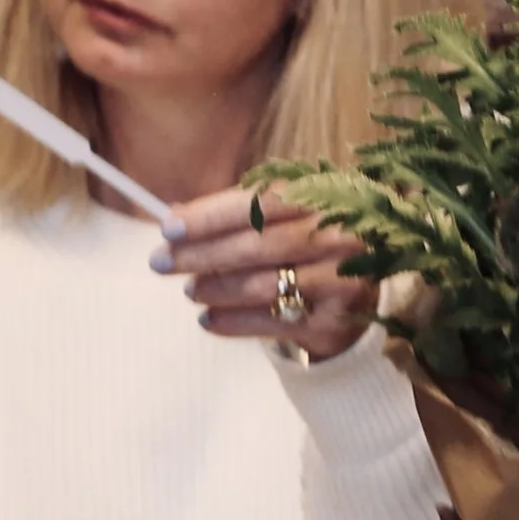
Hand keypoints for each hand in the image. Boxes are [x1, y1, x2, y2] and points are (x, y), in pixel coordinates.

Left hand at [155, 183, 376, 362]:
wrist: (356, 296)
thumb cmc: (308, 247)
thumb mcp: (280, 220)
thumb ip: (235, 216)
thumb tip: (175, 217)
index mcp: (323, 197)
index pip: (261, 201)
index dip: (213, 214)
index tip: (169, 228)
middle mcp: (338, 234)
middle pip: (261, 243)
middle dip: (204, 254)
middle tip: (162, 262)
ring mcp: (342, 277)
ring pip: (267, 283)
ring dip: (219, 288)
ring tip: (190, 291)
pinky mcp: (335, 319)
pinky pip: (275, 322)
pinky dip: (235, 322)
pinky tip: (209, 320)